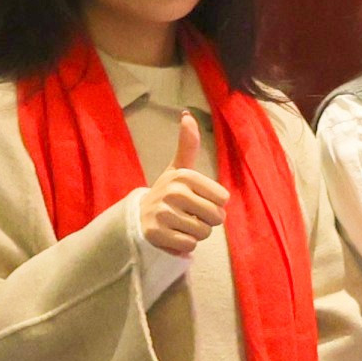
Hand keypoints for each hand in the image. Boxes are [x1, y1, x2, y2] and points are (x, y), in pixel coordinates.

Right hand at [136, 116, 230, 259]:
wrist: (138, 217)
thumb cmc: (167, 193)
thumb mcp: (178, 169)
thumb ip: (187, 145)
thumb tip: (187, 115)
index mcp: (184, 175)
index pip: (223, 199)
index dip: (214, 204)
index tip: (196, 200)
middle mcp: (173, 191)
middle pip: (217, 217)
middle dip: (207, 220)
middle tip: (188, 215)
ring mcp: (163, 213)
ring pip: (204, 232)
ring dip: (196, 233)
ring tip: (179, 224)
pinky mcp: (156, 234)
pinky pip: (190, 245)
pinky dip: (184, 244)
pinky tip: (172, 235)